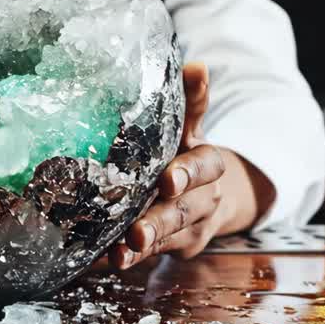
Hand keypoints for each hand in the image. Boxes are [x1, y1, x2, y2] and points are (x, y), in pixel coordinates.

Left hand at [110, 62, 229, 268]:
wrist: (214, 196)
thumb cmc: (188, 153)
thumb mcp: (190, 126)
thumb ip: (190, 100)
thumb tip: (196, 64)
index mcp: (207, 161)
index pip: (205, 165)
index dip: (188, 173)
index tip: (168, 180)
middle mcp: (205, 196)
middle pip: (187, 208)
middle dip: (162, 219)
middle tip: (138, 229)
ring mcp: (193, 225)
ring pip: (172, 235)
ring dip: (146, 244)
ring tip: (122, 250)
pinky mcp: (179, 246)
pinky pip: (155, 254)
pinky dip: (131, 257)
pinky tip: (110, 259)